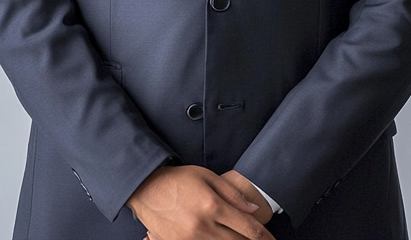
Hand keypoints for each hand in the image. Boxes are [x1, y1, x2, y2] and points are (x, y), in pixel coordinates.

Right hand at [127, 164, 273, 239]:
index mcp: (213, 207)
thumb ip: (234, 195)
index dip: (264, 237)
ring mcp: (189, 239)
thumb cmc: (179, 180)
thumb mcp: (209, 178)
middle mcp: (202, 227)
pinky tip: (220, 238)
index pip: (247, 228)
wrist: (146, 188)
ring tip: (240, 237)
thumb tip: (253, 210)